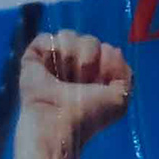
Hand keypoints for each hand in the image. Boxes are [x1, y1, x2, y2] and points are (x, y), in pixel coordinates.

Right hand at [7, 31, 131, 158]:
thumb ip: (125, 72)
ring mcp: (53, 60)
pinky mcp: (33, 58)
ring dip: (70, 56)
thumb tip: (111, 48)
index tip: (101, 82)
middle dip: (89, 59)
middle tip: (80, 82)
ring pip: (68, 35)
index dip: (107, 60)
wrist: (58, 122)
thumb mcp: (120, 97)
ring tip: (64, 77)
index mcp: (95, 74)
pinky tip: (51, 67)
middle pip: (89, 40)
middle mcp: (74, 65)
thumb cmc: (88, 115)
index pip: (107, 48)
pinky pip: (46, 38)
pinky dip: (51, 50)